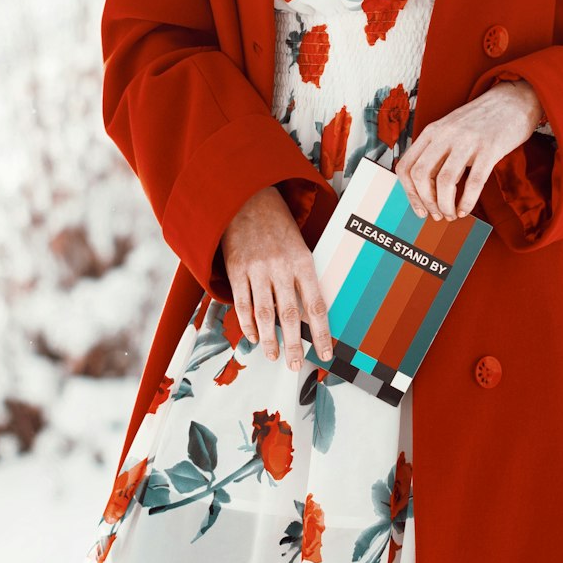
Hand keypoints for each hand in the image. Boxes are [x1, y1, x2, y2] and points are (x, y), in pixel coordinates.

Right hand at [221, 186, 335, 370]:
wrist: (247, 197)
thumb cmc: (278, 224)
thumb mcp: (300, 245)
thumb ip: (304, 276)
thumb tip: (310, 314)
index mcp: (303, 261)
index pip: (317, 305)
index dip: (323, 333)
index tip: (326, 354)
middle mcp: (281, 267)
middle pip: (290, 315)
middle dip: (294, 345)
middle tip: (294, 365)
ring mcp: (257, 268)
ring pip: (263, 313)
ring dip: (269, 339)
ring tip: (274, 357)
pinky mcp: (236, 268)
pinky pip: (242, 303)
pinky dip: (247, 323)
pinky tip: (254, 337)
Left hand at [393, 80, 546, 219]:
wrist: (513, 101)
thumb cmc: (481, 121)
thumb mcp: (450, 130)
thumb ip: (436, 152)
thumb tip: (425, 189)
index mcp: (432, 131)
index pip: (407, 166)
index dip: (409, 194)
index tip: (419, 208)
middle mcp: (445, 135)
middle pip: (421, 175)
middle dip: (426, 202)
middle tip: (436, 215)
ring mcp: (467, 141)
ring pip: (445, 182)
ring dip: (445, 205)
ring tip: (452, 214)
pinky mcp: (489, 149)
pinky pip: (473, 182)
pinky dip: (467, 202)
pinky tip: (466, 210)